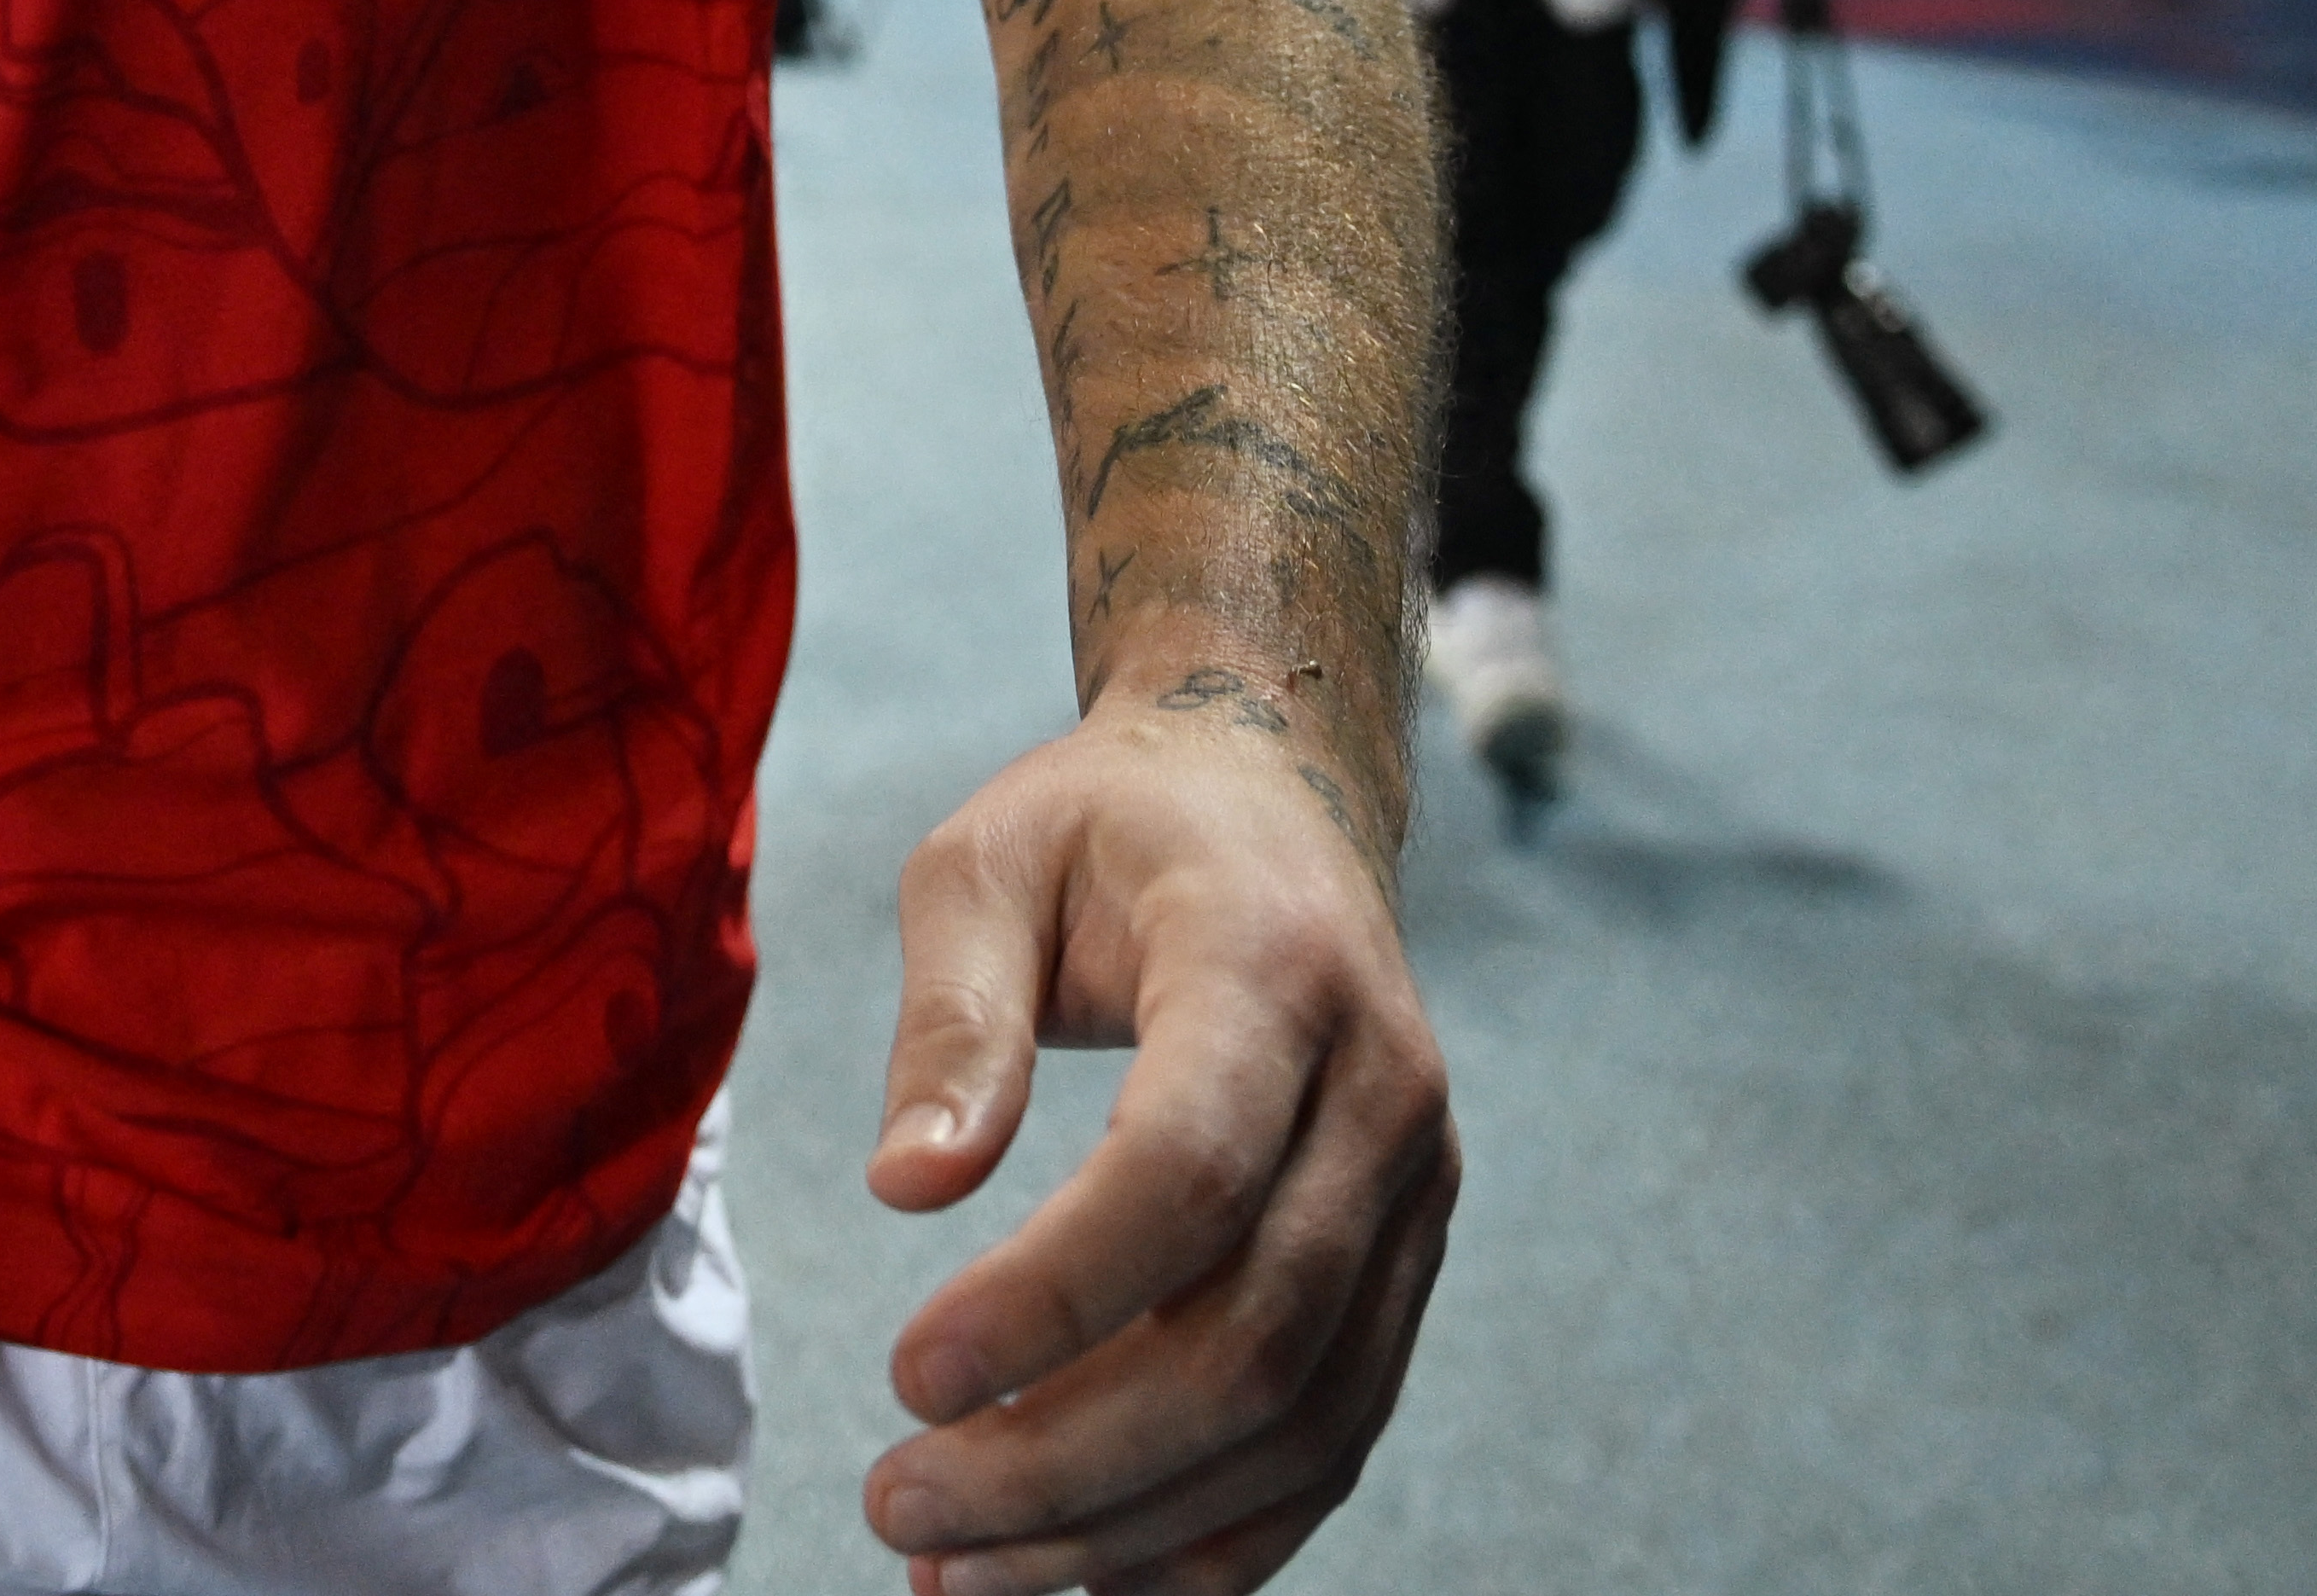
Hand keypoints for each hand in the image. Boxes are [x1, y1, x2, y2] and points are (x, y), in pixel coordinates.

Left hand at [862, 708, 1458, 1595]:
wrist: (1272, 798)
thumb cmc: (1104, 831)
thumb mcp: (982, 860)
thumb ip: (951, 1016)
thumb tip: (909, 1190)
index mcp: (1274, 968)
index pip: (1189, 1169)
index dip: (1054, 1295)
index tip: (907, 1375)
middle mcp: (1383, 1093)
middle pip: (1253, 1333)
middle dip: (1073, 1457)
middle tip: (901, 1506)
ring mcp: (1415, 1193)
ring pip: (1301, 1418)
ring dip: (1130, 1523)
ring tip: (958, 1571)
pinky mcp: (1405, 1265)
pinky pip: (1333, 1436)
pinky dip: (1216, 1532)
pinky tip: (1086, 1576)